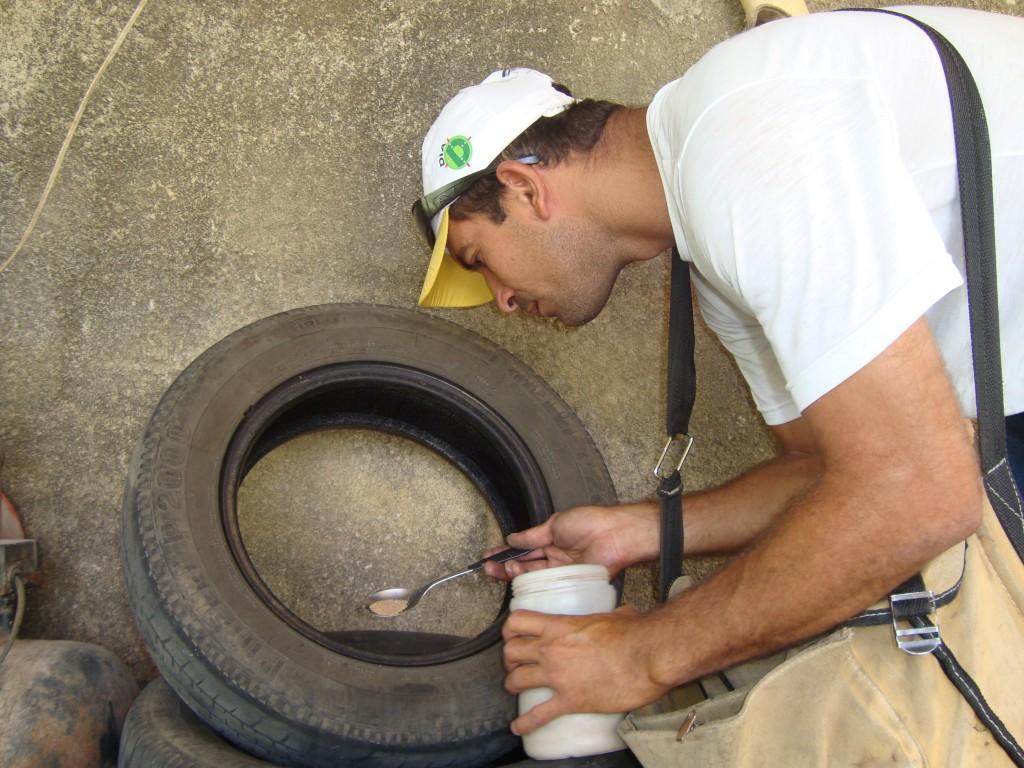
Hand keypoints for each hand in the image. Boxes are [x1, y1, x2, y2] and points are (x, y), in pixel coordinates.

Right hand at [483, 502, 658, 580]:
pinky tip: (520, 582)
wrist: (615, 534)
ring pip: (532, 576)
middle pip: (524, 565)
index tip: (490, 556)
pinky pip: (548, 587)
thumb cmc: (591, 523)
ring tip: (501, 570)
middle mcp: (555, 558)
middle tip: (488, 568)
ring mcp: (561, 572)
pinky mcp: (569, 583)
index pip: (524, 549)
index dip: (506, 552)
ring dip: (514, 574)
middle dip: (504, 566)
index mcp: (552, 541)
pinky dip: (532, 585)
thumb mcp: (555, 524)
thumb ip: (532, 534)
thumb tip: (512, 538)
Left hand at [502, 606, 668, 734]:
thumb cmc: (636, 634)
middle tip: (516, 663)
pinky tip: (518, 727)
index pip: (517, 621)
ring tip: (516, 688)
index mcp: (559, 626)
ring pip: (516, 680)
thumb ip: (610, 615)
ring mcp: (558, 676)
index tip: (513, 635)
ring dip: (513, 684)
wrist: (648, 657)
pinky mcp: (570, 700)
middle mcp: (551, 650)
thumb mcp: (616, 615)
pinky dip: (525, 723)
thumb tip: (622, 616)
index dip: (510, 629)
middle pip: (510, 652)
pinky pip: (538, 715)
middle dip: (509, 659)